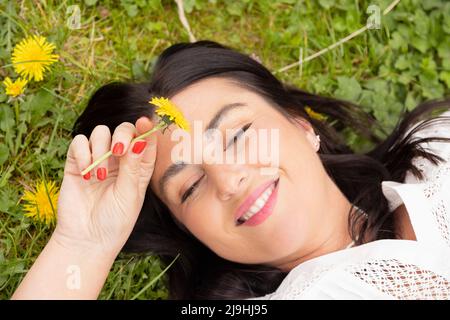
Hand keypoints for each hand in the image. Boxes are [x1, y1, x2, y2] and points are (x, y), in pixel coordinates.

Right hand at [53, 116, 156, 256]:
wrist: (86, 240)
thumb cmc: (115, 221)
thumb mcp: (129, 195)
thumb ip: (132, 167)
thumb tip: (139, 140)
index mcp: (139, 168)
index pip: (145, 141)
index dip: (146, 129)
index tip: (144, 122)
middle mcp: (120, 161)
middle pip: (123, 130)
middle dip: (122, 135)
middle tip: (118, 151)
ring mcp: (98, 160)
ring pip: (100, 133)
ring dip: (100, 149)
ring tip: (99, 175)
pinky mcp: (77, 164)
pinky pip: (79, 142)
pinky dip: (82, 152)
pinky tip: (85, 173)